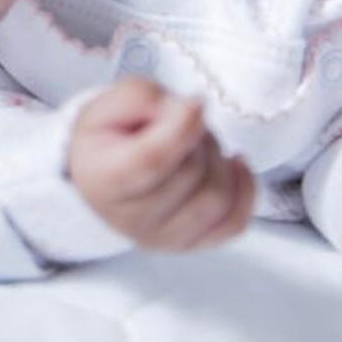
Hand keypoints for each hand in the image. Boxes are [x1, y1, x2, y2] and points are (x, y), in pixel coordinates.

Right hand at [69, 78, 254, 251]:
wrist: (97, 175)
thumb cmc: (104, 137)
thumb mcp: (106, 104)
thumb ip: (140, 97)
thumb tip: (187, 110)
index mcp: (104, 179)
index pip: (152, 160)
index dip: (181, 130)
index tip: (195, 103)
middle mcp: (131, 218)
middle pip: (190, 173)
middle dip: (196, 134)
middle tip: (182, 117)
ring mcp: (162, 237)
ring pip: (217, 197)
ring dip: (217, 157)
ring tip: (197, 140)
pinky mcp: (190, 244)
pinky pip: (234, 223)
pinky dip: (244, 189)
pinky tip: (233, 163)